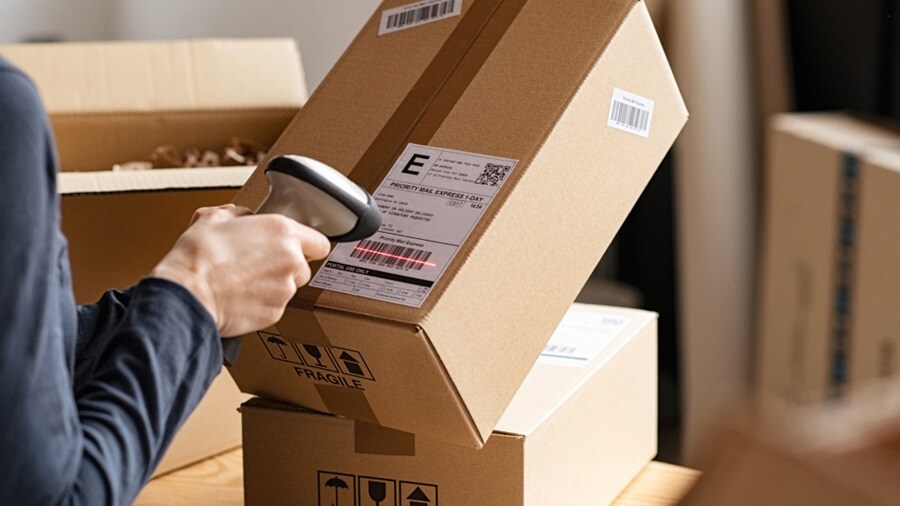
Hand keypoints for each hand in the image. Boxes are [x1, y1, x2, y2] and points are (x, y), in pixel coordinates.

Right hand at [151, 204, 330, 336]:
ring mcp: (285, 290)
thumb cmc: (199, 255)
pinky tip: (239, 297)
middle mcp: (291, 261)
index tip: (296, 247)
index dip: (307, 245)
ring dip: (272, 285)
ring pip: (288, 288)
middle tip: (259, 264)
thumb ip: (238, 214)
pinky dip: (261, 304)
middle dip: (286, 266)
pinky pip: (274, 307)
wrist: (188, 292)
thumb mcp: (213, 217)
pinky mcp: (274, 314)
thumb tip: (241, 216)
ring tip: (243, 282)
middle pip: (303, 267)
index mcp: (283, 232)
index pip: (319, 242)